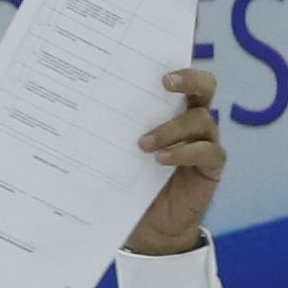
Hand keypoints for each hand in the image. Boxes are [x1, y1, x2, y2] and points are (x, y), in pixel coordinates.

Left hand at [127, 62, 224, 254]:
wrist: (150, 227)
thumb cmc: (133, 183)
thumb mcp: (119, 154)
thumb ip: (112, 131)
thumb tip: (75, 107)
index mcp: (172, 110)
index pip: (182, 79)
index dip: (178, 64)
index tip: (158, 60)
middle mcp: (193, 121)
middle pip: (205, 88)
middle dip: (189, 79)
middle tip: (164, 82)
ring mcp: (205, 142)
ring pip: (200, 120)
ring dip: (171, 129)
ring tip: (144, 144)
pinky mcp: (212, 166)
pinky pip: (208, 152)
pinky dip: (185, 153)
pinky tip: (162, 160)